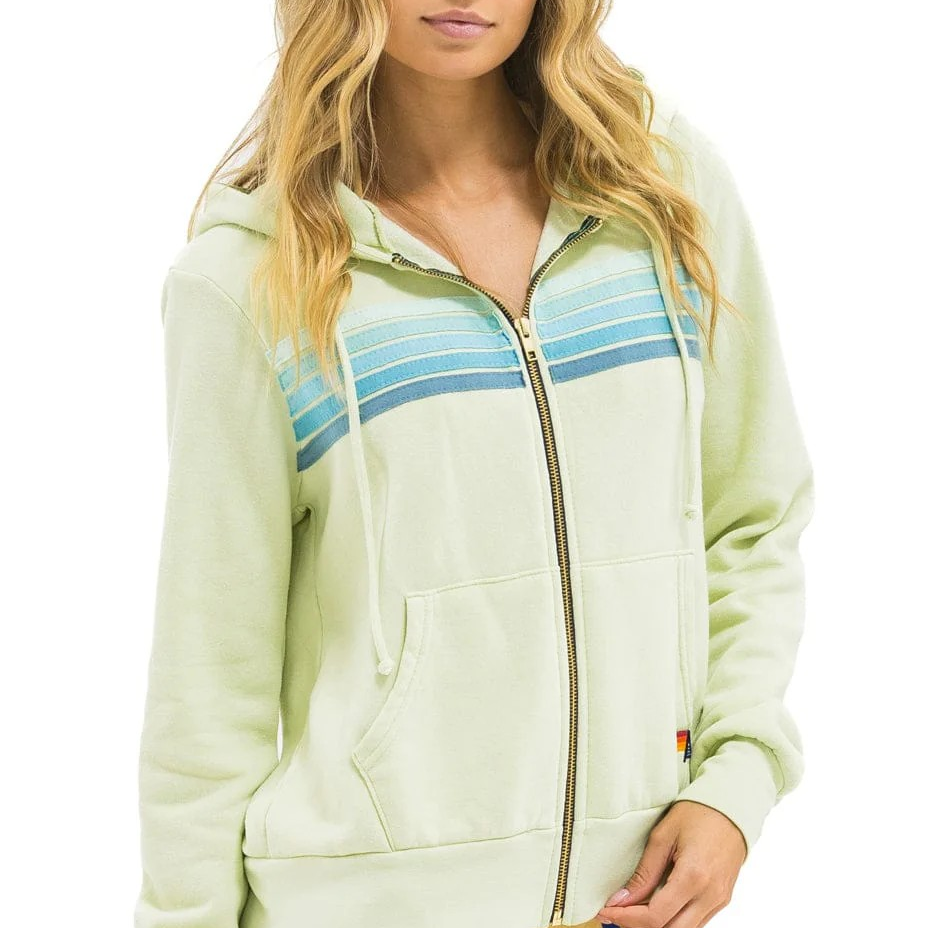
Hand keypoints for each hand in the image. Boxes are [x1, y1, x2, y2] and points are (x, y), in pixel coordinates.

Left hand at [596, 800, 746, 927]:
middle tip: (617, 912)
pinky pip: (696, 923)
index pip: (655, 916)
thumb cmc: (697, 814)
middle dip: (639, 926)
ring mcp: (719, 900)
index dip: (627, 918)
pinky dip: (674, 920)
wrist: (731, 808)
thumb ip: (645, 872)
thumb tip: (622, 899)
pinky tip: (656, 906)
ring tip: (633, 910)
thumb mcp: (663, 836)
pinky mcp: (722, 900)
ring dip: (657, 925)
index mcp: (693, 877)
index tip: (607, 911)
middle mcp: (710, 895)